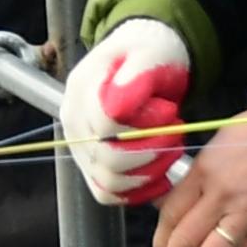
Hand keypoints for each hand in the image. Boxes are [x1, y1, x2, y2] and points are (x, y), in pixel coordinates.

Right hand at [61, 19, 196, 207]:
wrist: (143, 59)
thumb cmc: (149, 55)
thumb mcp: (150, 53)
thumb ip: (136, 76)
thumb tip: (120, 108)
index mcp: (82, 90)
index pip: (107, 125)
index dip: (145, 126)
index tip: (168, 110)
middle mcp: (73, 121)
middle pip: (109, 159)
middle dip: (154, 151)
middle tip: (173, 129)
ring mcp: (80, 145)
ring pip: (109, 181)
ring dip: (149, 171)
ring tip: (167, 145)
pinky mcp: (92, 165)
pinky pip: (108, 193)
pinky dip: (137, 191)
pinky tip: (158, 171)